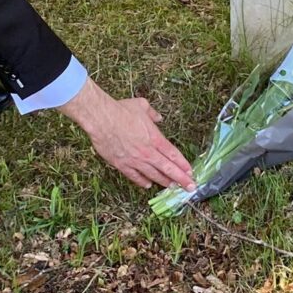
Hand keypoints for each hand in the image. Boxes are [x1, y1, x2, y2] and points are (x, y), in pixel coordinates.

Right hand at [59, 77, 194, 190]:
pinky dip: (142, 182)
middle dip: (181, 179)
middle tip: (190, 187)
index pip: (173, 154)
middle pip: (167, 168)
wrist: (101, 118)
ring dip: (164, 182)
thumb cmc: (121, 110)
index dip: (183, 165)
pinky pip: (135, 177)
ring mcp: (135, 160)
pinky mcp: (122, 164)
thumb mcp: (141, 105)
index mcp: (154, 138)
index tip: (191, 172)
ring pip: (153, 175)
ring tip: (172, 187)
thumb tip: (158, 117)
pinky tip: (148, 185)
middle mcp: (147, 152)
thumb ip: (152, 113)